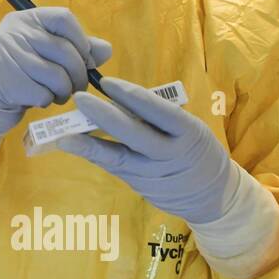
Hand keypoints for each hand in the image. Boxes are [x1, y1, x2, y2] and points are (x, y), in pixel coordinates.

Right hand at [0, 8, 111, 147]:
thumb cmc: (23, 71)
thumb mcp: (47, 54)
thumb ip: (77, 48)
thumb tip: (106, 50)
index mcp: (27, 19)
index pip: (63, 19)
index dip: (81, 40)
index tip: (86, 59)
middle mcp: (14, 31)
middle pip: (63, 50)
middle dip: (78, 74)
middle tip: (78, 87)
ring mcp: (6, 54)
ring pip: (55, 76)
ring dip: (65, 91)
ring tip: (60, 95)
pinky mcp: (4, 79)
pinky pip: (42, 94)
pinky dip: (48, 101)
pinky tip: (42, 99)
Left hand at [56, 76, 234, 224]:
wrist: (214, 196)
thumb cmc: (198, 150)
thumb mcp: (189, 128)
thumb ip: (159, 116)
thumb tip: (119, 97)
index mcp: (188, 132)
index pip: (158, 111)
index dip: (131, 96)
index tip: (107, 82)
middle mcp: (170, 154)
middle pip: (134, 133)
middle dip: (104, 115)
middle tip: (80, 98)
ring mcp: (154, 173)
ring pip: (118, 156)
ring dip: (88, 144)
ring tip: (64, 133)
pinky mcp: (140, 186)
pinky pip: (114, 167)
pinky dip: (93, 155)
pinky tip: (73, 146)